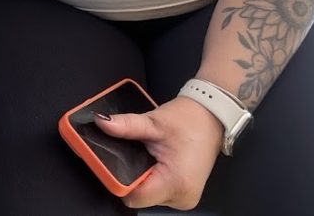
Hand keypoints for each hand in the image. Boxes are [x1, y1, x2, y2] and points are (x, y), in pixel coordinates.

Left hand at [96, 96, 222, 210]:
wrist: (212, 115)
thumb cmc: (190, 120)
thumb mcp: (154, 121)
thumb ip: (126, 125)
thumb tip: (102, 123)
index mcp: (175, 183)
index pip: (133, 196)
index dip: (118, 179)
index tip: (111, 162)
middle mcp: (181, 197)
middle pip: (139, 196)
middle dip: (131, 175)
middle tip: (133, 152)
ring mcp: (184, 198)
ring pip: (148, 194)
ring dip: (143, 176)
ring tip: (148, 154)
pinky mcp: (183, 193)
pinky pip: (158, 191)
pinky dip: (153, 177)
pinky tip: (155, 161)